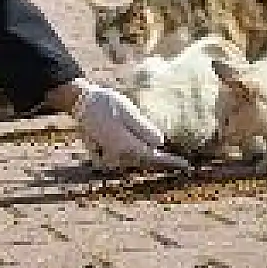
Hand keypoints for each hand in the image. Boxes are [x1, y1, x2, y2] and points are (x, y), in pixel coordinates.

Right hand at [64, 79, 188, 171]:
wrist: (80, 102)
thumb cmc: (105, 102)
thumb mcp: (128, 111)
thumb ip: (144, 128)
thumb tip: (160, 142)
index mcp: (124, 145)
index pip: (153, 156)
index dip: (170, 161)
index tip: (186, 165)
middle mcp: (116, 156)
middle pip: (144, 160)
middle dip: (160, 159)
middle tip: (180, 163)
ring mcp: (107, 158)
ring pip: (135, 159)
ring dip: (145, 155)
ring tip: (157, 152)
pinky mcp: (102, 156)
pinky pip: (124, 158)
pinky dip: (133, 153)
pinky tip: (136, 145)